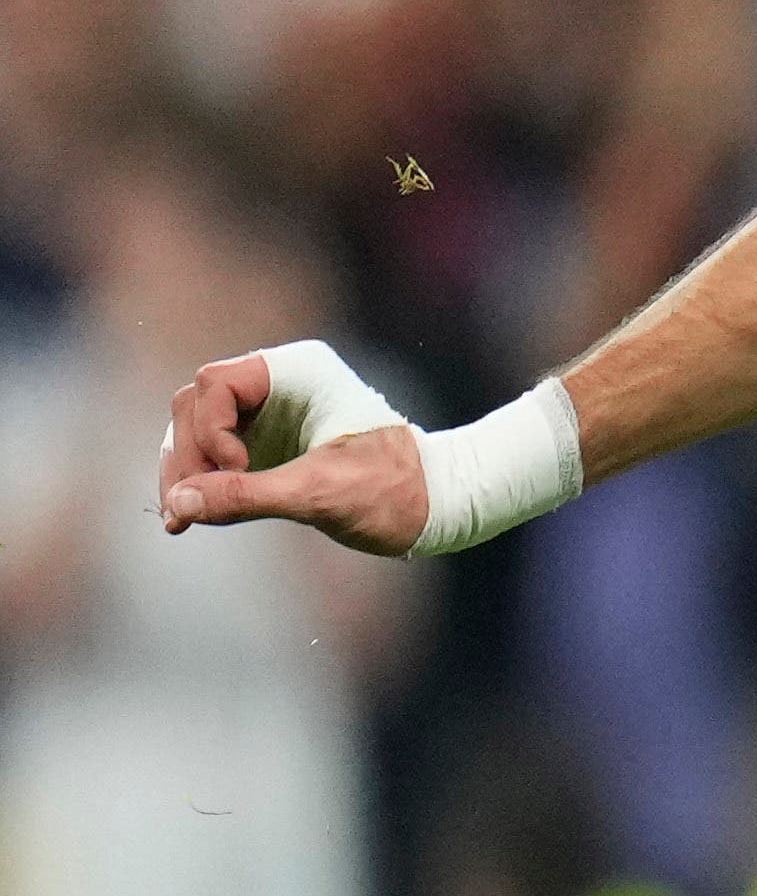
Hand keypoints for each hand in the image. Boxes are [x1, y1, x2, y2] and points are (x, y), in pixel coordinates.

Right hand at [158, 351, 425, 555]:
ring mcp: (268, 415)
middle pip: (196, 408)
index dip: (210, 428)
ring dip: (186, 474)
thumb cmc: (396, 492)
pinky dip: (200, 484)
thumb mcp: (319, 495)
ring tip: (180, 522)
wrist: (438, 507)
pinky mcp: (265, 446)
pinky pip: (213, 456)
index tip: (237, 469)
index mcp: (299, 373)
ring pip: (197, 431)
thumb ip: (246, 495)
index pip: (216, 384)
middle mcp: (278, 386)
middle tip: (184, 509)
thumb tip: (179, 504)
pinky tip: (187, 519)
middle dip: (188, 456)